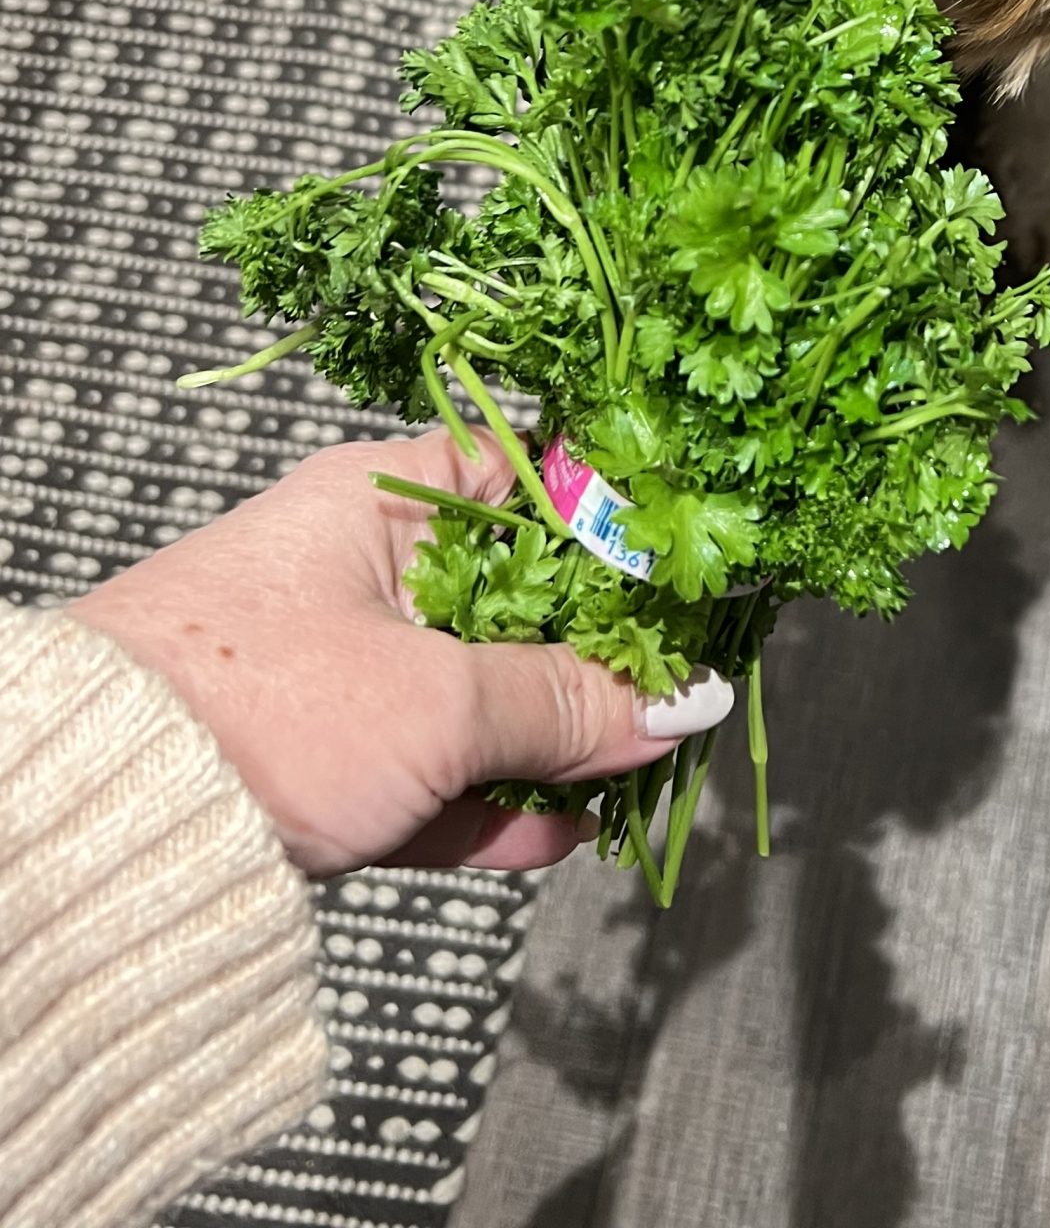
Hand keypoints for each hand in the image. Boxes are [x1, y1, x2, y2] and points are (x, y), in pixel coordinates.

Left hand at [72, 430, 731, 877]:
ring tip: (643, 771)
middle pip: (517, 599)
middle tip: (684, 686)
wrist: (95, 830)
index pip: (533, 481)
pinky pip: (435, 772)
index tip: (692, 564)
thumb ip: (566, 703)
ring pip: (480, 694)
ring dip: (559, 740)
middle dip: (602, 654)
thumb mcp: (439, 700)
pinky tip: (570, 830)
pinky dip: (498, 800)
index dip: (618, 522)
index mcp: (385, 500)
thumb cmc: (250, 708)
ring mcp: (342, 668)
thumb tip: (672, 706)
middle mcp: (365, 569)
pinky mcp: (324, 762)